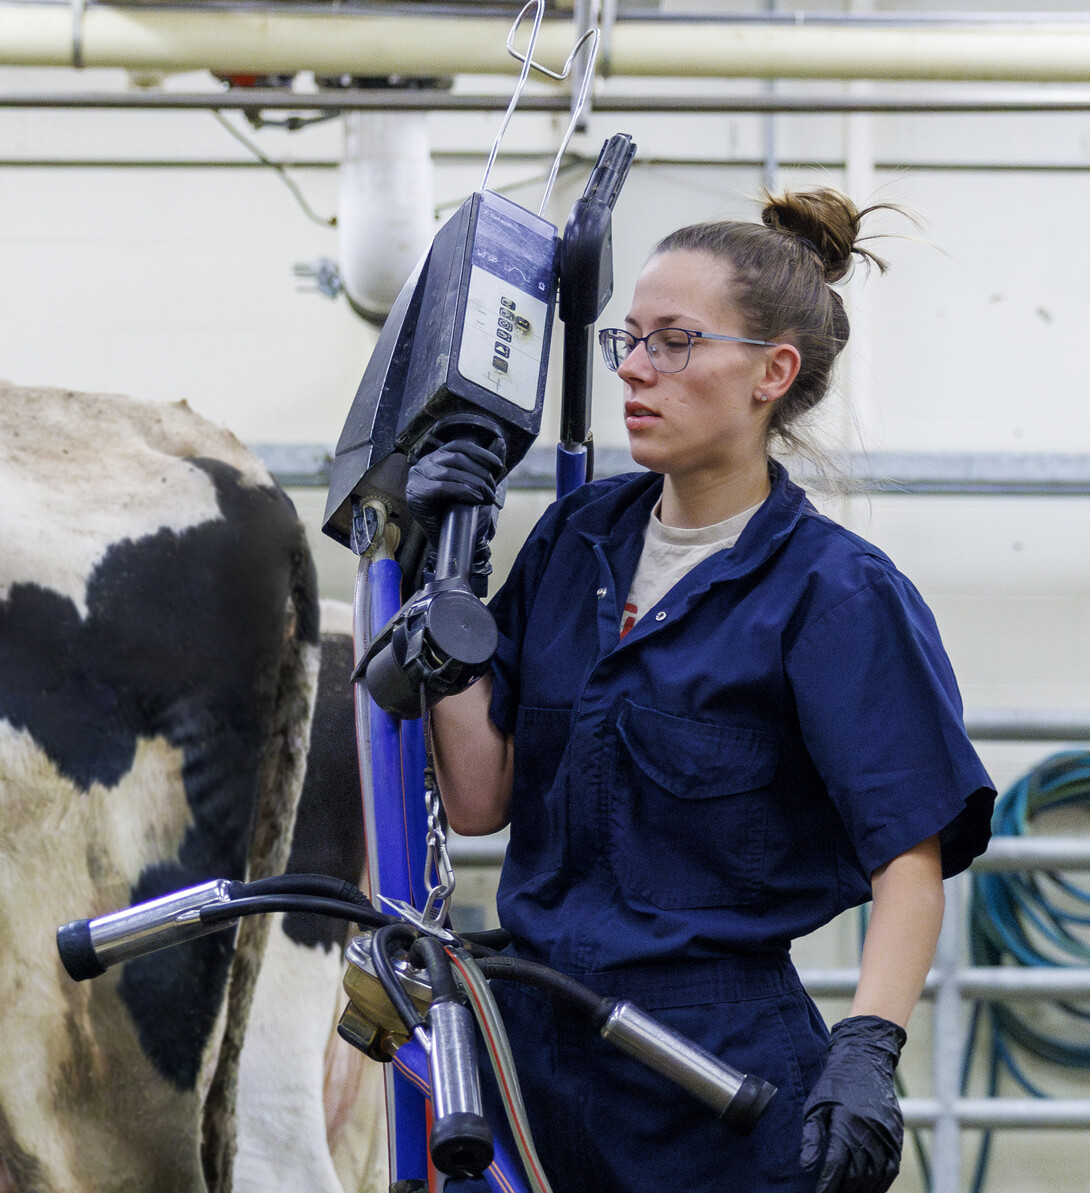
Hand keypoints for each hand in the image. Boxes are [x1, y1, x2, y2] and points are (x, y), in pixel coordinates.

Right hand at [405, 439, 505, 594]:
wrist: (451, 541)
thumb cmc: (462, 512)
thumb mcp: (477, 484)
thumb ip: (486, 464)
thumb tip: (501, 442)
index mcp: (436, 458)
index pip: (458, 447)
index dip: (480, 454)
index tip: (498, 466)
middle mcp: (423, 465)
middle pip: (456, 458)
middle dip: (480, 472)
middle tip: (492, 489)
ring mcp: (416, 479)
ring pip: (450, 471)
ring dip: (475, 483)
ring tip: (487, 496)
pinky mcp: (415, 495)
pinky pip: (442, 487)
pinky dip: (463, 490)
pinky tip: (476, 498)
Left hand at [800, 1015, 905, 1192]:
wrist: (865, 1060)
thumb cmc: (834, 1083)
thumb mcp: (815, 1105)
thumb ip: (811, 1136)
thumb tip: (806, 1166)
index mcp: (845, 1123)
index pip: (835, 1166)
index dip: (827, 1185)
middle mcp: (868, 1131)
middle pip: (856, 1175)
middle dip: (843, 1190)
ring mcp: (886, 1135)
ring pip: (875, 1175)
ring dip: (862, 1190)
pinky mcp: (896, 1136)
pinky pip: (892, 1169)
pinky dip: (882, 1184)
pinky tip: (871, 1189)